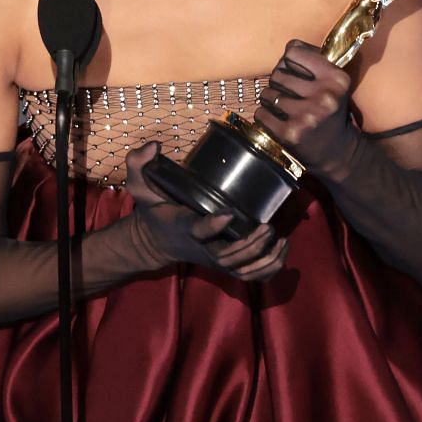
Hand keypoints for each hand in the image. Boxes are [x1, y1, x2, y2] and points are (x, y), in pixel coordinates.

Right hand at [123, 141, 289, 281]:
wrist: (155, 243)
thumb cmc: (155, 213)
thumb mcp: (141, 188)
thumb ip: (139, 165)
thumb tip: (153, 145)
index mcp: (185, 227)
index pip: (198, 231)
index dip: (212, 226)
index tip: (228, 214)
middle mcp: (203, 247)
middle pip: (227, 257)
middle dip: (249, 246)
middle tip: (266, 227)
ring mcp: (216, 260)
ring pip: (242, 271)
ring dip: (263, 259)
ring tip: (279, 239)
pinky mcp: (226, 265)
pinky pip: (250, 276)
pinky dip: (268, 269)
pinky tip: (282, 248)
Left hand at [254, 40, 356, 174]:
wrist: (337, 152)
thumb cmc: (330, 111)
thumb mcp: (333, 83)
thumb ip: (314, 60)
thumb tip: (290, 47)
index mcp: (337, 79)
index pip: (293, 52)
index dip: (291, 62)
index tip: (297, 74)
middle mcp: (324, 96)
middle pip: (278, 72)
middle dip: (280, 83)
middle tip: (291, 96)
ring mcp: (306, 116)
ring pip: (267, 93)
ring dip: (271, 100)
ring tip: (285, 109)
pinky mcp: (290, 133)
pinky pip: (261, 113)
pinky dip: (265, 116)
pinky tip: (278, 121)